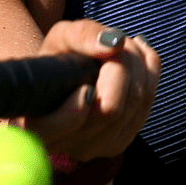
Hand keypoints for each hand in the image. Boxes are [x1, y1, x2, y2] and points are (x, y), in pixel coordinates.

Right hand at [16, 19, 160, 161]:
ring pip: (135, 105)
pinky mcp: (120, 143)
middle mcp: (63, 145)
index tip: (86, 83)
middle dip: (122, 64)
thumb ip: (81, 36)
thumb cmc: (57, 59)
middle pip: (110, 110)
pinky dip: (150, 72)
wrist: (65, 80)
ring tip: (125, 43)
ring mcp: (94, 148)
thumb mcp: (59, 39)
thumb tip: (114, 44)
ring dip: (139, 64)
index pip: (59, 126)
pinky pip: (148, 105)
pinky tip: (139, 53)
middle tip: (116, 41)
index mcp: (35, 125)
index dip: (76, 108)